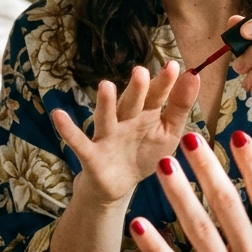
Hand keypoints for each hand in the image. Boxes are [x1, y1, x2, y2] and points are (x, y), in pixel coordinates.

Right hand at [52, 62, 197, 206]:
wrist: (118, 185)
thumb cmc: (145, 153)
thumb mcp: (168, 132)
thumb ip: (180, 106)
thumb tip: (194, 75)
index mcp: (147, 115)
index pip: (157, 97)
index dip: (164, 83)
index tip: (174, 66)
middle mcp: (126, 121)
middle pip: (132, 103)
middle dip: (136, 89)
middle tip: (141, 71)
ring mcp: (107, 136)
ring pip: (106, 118)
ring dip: (105, 104)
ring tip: (105, 85)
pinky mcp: (91, 155)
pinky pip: (78, 142)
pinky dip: (68, 130)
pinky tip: (58, 115)